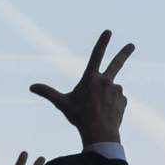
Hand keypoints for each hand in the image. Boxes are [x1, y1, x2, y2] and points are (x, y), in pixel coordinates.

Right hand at [30, 31, 132, 146]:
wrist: (99, 132)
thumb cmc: (79, 117)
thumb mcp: (62, 103)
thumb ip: (48, 93)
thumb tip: (31, 87)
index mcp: (91, 78)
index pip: (96, 55)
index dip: (102, 43)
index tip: (108, 31)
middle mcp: (106, 81)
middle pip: (117, 63)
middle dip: (124, 53)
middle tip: (132, 45)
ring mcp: (116, 90)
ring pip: (110, 90)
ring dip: (105, 97)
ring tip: (97, 110)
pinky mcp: (123, 100)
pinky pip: (116, 100)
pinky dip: (111, 104)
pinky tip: (106, 113)